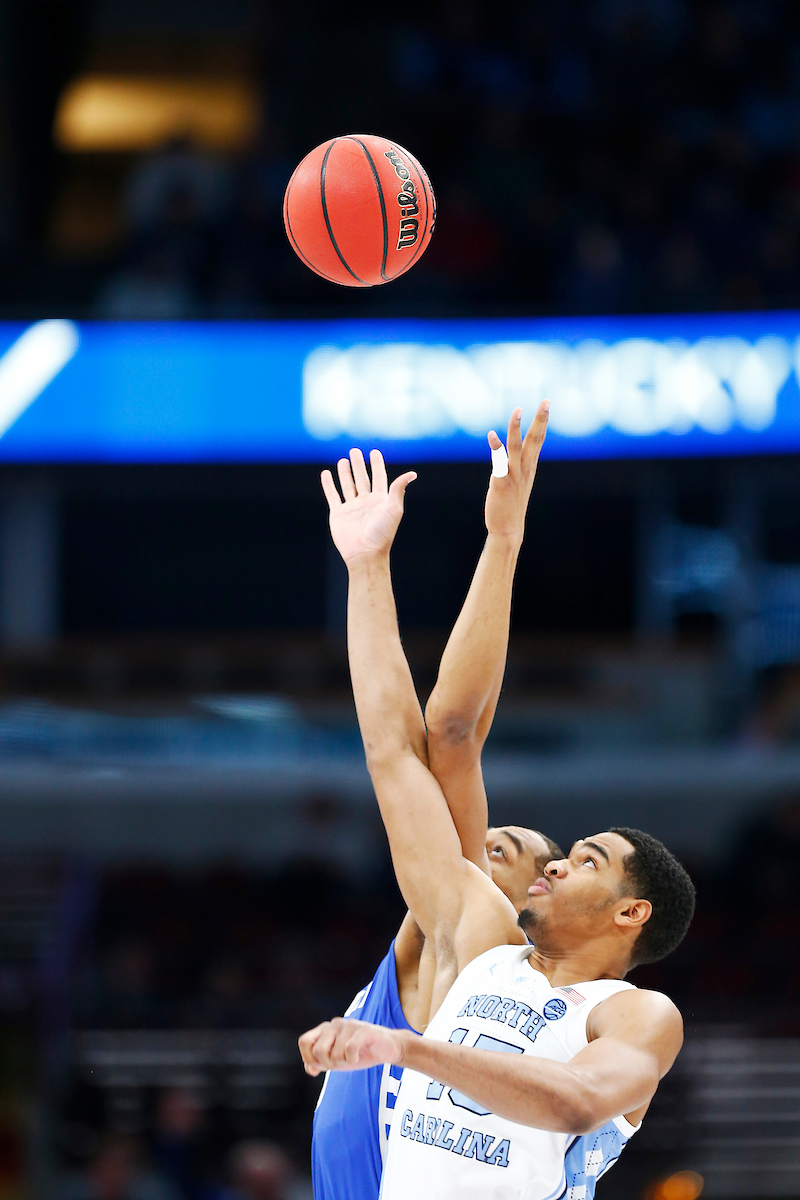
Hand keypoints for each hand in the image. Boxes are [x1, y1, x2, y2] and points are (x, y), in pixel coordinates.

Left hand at [298, 1017, 405, 1075]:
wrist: (387, 1048)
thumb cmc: (360, 1052)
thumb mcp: (337, 1060)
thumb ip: (320, 1063)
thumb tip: (309, 1068)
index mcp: (325, 1029)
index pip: (304, 1042)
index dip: (309, 1058)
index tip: (321, 1066)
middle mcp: (335, 1024)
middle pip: (318, 1050)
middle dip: (328, 1064)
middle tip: (340, 1063)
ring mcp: (350, 1025)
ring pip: (334, 1053)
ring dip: (343, 1063)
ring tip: (352, 1058)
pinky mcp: (364, 1030)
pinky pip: (350, 1050)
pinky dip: (353, 1060)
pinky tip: (358, 1057)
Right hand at [321, 449, 416, 564]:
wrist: (365, 553)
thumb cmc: (382, 533)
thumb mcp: (393, 509)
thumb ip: (398, 489)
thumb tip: (412, 473)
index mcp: (381, 501)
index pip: (379, 478)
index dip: (377, 465)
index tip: (374, 452)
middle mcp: (366, 503)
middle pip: (362, 479)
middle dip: (359, 465)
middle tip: (354, 451)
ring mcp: (352, 508)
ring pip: (348, 485)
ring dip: (345, 473)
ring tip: (343, 460)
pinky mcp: (338, 514)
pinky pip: (333, 496)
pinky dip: (329, 485)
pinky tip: (326, 474)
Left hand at [484, 402, 549, 542]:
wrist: (508, 529)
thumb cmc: (511, 504)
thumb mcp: (519, 480)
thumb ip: (517, 464)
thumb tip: (514, 449)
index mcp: (530, 466)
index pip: (538, 439)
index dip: (542, 421)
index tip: (546, 403)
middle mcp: (524, 468)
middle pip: (535, 440)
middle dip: (541, 419)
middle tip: (547, 401)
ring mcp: (514, 476)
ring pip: (517, 447)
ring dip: (517, 428)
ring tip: (518, 411)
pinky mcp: (501, 483)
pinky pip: (499, 463)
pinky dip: (496, 448)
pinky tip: (491, 435)